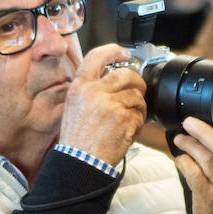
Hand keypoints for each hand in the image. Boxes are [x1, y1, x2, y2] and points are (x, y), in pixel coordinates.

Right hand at [56, 45, 146, 167]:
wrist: (80, 162)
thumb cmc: (77, 139)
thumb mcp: (72, 106)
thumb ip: (89, 89)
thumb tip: (108, 76)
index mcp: (80, 87)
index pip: (97, 56)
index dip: (113, 51)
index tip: (124, 53)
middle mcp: (94, 92)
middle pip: (126, 74)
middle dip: (137, 83)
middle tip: (137, 92)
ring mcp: (110, 105)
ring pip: (136, 96)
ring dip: (138, 107)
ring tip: (128, 119)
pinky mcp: (123, 119)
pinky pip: (140, 114)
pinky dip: (138, 123)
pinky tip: (127, 131)